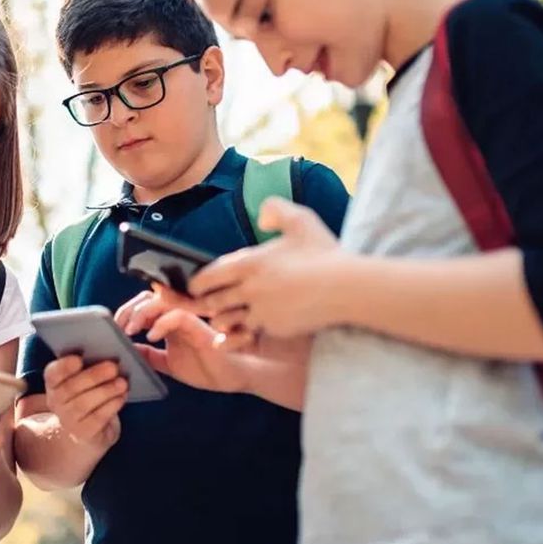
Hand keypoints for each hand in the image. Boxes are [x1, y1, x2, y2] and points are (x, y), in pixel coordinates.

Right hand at [43, 355, 126, 449]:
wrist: (90, 430)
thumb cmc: (90, 395)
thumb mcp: (87, 379)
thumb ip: (93, 364)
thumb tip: (113, 353)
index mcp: (55, 382)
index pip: (53, 373)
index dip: (64, 366)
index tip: (79, 359)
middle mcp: (56, 401)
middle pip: (70, 388)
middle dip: (93, 376)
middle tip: (113, 367)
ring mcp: (68, 420)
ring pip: (83, 404)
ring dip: (105, 391)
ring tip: (122, 382)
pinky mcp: (83, 433)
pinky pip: (97, 418)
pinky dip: (111, 406)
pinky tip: (121, 397)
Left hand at [116, 288, 246, 393]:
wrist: (233, 378)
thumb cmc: (207, 368)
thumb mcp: (168, 363)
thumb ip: (149, 356)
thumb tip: (127, 350)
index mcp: (170, 320)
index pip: (145, 304)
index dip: (127, 312)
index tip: (115, 329)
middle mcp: (179, 314)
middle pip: (149, 296)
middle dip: (129, 309)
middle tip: (119, 328)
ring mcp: (190, 318)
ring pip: (162, 299)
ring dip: (141, 312)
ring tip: (131, 330)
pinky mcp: (200, 326)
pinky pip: (178, 314)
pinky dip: (161, 323)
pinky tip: (152, 337)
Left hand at [189, 197, 342, 343]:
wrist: (347, 288)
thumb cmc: (325, 253)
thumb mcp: (301, 220)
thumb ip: (276, 210)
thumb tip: (261, 217)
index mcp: (250, 263)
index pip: (209, 276)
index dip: (197, 283)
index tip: (195, 286)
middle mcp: (249, 288)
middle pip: (213, 301)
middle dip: (207, 303)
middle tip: (204, 303)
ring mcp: (261, 311)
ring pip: (227, 320)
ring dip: (224, 319)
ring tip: (225, 316)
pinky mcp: (274, 328)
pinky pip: (249, 333)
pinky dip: (243, 332)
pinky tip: (245, 329)